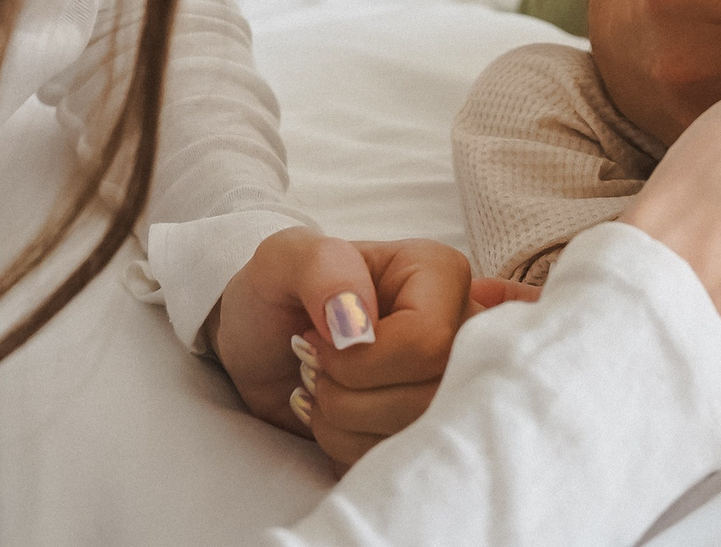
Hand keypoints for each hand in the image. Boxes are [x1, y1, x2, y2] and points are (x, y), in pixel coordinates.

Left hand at [210, 228, 541, 466]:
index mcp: (439, 274)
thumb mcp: (283, 258)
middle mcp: (460, 327)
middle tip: (312, 368)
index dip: (364, 360)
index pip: (430, 340)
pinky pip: (400, 462)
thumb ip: (322, 268)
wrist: (260, 345)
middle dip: (348, 396)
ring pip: (416, 437)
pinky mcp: (425, 427)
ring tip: (318, 389)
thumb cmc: (277, 293)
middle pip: (428, 396)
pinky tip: (331, 417)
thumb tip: (359, 326)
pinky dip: (347, 450)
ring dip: (343, 424)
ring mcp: (448, 381)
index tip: (314, 343)